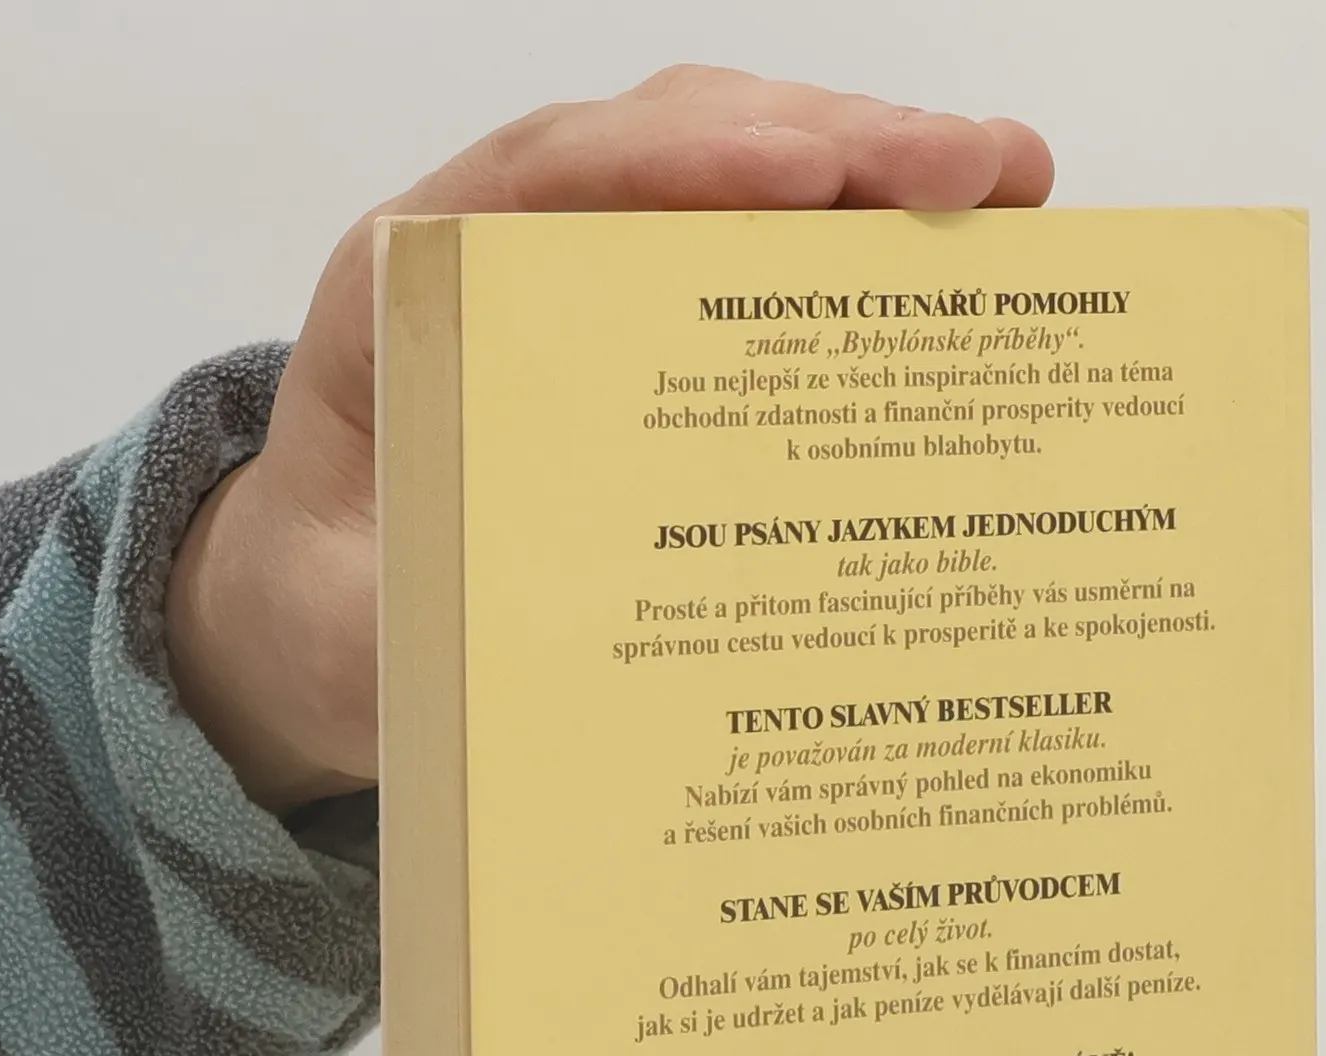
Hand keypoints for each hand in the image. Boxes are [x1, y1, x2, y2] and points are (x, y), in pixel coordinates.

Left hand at [164, 66, 1054, 810]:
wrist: (318, 611)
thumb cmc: (339, 611)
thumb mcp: (350, 631)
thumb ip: (419, 625)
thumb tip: (557, 644)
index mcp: (412, 298)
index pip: (551, 182)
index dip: (682, 163)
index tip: (811, 177)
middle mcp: (504, 255)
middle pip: (672, 146)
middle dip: (830, 141)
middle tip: (976, 171)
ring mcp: (583, 277)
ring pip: (729, 175)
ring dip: (868, 169)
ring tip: (1007, 186)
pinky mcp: (642, 324)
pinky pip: (750, 252)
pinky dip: (852, 240)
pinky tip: (954, 248)